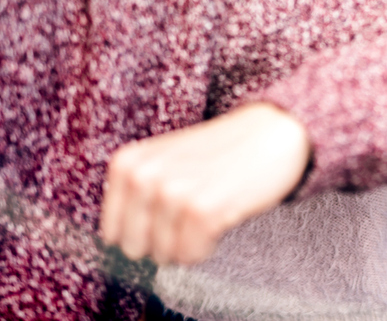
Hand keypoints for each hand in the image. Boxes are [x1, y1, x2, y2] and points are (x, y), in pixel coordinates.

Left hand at [99, 102, 310, 265]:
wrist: (273, 130)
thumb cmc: (220, 152)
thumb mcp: (165, 163)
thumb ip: (135, 197)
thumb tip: (118, 248)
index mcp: (127, 163)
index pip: (112, 234)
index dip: (145, 231)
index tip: (170, 210)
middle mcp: (142, 175)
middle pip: (135, 249)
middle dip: (165, 239)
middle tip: (194, 208)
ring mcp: (172, 192)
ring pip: (165, 255)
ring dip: (191, 240)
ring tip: (211, 204)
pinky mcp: (201, 210)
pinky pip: (191, 256)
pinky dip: (209, 245)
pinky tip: (223, 212)